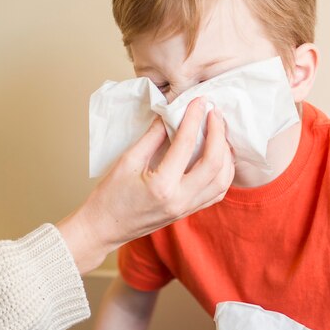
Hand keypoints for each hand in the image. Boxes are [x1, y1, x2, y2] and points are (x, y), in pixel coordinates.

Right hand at [59, 98, 233, 272]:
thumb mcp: (127, 160)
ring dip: (226, 153)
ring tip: (219, 132)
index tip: (198, 101)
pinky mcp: (188, 212)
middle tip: (214, 113)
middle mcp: (180, 199)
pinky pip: (217, 192)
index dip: (194, 119)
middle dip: (218, 133)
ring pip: (222, 180)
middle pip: (214, 163)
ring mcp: (187, 209)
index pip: (185, 145)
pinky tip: (218, 156)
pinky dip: (223, 172)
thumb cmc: (110, 196)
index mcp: (162, 185)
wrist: (104, 228)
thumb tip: (170, 115)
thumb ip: (153, 137)